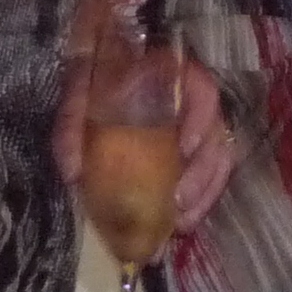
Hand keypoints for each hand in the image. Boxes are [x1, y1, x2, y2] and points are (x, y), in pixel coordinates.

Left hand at [52, 0, 237, 245]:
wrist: (94, 68)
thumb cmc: (92, 77)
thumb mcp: (78, 91)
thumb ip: (71, 123)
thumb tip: (73, 172)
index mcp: (173, 77)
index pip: (202, 91)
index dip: (199, 118)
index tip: (183, 146)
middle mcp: (193, 103)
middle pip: (216, 134)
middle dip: (202, 172)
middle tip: (179, 200)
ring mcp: (198, 130)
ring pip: (219, 159)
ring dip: (205, 192)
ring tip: (183, 222)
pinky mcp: (194, 154)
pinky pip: (212, 177)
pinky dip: (201, 200)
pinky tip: (184, 222)